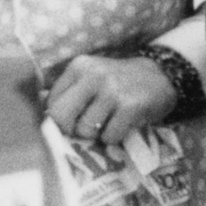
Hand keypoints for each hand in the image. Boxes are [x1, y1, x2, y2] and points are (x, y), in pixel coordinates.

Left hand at [46, 54, 176, 147]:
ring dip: (97, 135)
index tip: (75, 120)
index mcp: (79, 67)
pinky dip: (114, 138)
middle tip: (87, 128)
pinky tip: (123, 125)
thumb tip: (43, 113)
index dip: (60, 119)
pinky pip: (109, 137)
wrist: (161, 77)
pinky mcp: (130, 106)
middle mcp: (93, 75)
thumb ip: (69, 92)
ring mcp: (112, 90)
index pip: (52, 103)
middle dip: (72, 129)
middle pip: (62, 117)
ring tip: (109, 123)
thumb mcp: (91, 77)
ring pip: (85, 130)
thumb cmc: (119, 83)